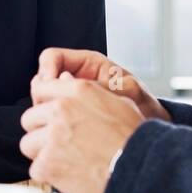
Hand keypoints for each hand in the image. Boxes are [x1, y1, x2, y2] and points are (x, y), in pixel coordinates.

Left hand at [20, 73, 144, 192]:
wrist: (140, 170)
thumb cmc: (134, 139)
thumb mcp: (118, 101)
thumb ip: (88, 90)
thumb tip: (65, 78)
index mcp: (77, 91)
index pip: (40, 88)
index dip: (43, 104)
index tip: (48, 116)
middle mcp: (61, 110)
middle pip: (29, 118)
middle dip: (40, 131)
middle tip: (59, 143)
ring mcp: (52, 137)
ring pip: (28, 144)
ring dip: (42, 153)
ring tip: (65, 160)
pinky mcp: (48, 163)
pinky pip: (36, 168)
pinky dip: (49, 175)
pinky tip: (68, 174)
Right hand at [33, 48, 168, 121]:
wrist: (149, 124)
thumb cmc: (142, 103)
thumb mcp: (127, 90)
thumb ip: (99, 85)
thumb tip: (68, 81)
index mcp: (88, 64)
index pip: (51, 58)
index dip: (45, 71)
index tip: (49, 86)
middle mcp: (75, 79)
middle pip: (42, 81)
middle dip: (43, 95)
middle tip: (52, 111)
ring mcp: (71, 98)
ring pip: (44, 101)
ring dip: (47, 112)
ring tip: (61, 125)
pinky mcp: (70, 117)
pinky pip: (52, 118)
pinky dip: (53, 125)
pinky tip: (64, 134)